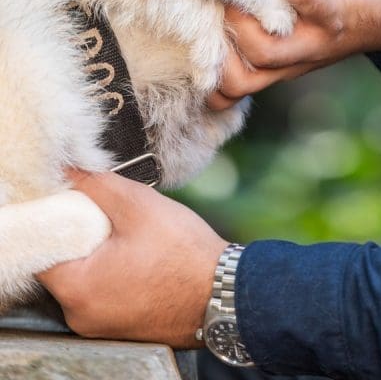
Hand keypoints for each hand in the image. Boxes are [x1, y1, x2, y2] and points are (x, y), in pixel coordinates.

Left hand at [39, 171, 226, 346]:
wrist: (223, 293)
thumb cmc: (184, 254)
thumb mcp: (138, 206)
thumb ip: (96, 185)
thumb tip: (70, 171)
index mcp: (77, 288)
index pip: (42, 247)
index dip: (55, 217)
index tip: (74, 198)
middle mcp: (80, 314)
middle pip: (61, 262)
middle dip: (79, 232)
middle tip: (106, 211)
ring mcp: (99, 324)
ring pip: (82, 276)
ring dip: (97, 251)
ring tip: (128, 232)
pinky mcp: (118, 325)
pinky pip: (100, 290)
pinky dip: (110, 269)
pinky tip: (136, 253)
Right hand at [208, 0, 380, 108]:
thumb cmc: (340, 9)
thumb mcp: (296, 23)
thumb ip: (260, 17)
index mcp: (279, 66)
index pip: (228, 94)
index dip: (202, 79)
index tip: (184, 40)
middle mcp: (294, 62)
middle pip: (239, 78)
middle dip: (214, 42)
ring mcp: (315, 43)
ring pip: (263, 50)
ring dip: (240, 12)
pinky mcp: (336, 17)